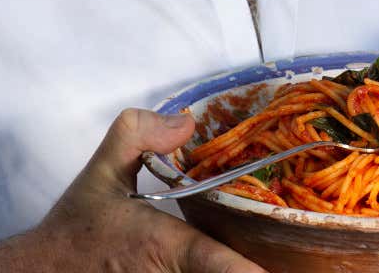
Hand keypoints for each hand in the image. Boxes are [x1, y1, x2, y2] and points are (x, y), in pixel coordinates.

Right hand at [0, 109, 265, 271]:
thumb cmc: (76, 229)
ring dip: (241, 267)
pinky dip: (225, 272)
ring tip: (282, 259)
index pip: (223, 266)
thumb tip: (186, 120)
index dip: (255, 269)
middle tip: (302, 253)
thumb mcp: (102, 170)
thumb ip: (139, 135)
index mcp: (168, 247)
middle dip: (266, 263)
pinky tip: (242, 262)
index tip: (284, 263)